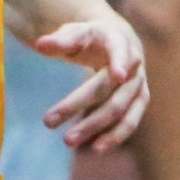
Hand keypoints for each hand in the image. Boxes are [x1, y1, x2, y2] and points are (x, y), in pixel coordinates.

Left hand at [33, 10, 148, 150]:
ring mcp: (139, 85)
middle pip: (110, 88)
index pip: (120, 51)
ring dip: (98, 127)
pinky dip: (114, 135)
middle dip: (80, 105)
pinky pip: (130, 121)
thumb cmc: (91, 37)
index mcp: (119, 41)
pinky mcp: (139, 101)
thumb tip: (40, 45)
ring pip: (122, 109)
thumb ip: (60, 40)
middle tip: (47, 122)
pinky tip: (94, 147)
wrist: (118, 41)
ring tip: (69, 141)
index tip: (118, 75)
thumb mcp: (75, 32)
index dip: (120, 62)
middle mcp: (134, 65)